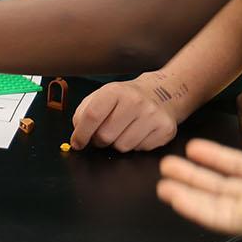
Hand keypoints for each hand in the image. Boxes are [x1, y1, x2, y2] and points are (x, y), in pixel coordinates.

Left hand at [71, 71, 190, 151]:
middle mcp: (135, 101)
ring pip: (122, 147)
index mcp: (115, 91)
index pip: (92, 116)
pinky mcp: (165, 129)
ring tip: (122, 131)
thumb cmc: (126, 97)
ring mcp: (152, 115)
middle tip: (102, 135)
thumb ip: (84, 112)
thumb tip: (78, 132)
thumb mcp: (102, 96)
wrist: (163, 92)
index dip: (81, 133)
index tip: (77, 143)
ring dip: (117, 144)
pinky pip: (140, 150)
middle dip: (99, 140)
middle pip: (105, 136)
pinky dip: (135, 145)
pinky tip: (138, 132)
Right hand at [158, 78, 241, 236]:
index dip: (213, 157)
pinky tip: (173, 196)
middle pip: (219, 185)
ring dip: (187, 191)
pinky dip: (193, 207)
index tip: (192, 147)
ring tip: (162, 182)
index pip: (236, 166)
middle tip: (167, 166)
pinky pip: (216, 216)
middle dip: (193, 176)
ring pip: (212, 200)